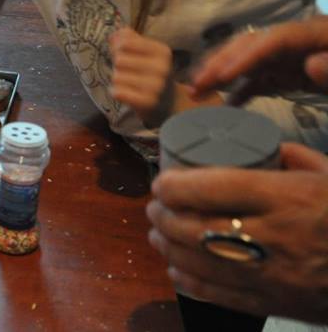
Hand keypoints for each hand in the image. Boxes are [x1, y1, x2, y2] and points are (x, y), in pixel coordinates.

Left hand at [109, 28, 175, 123]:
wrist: (167, 103)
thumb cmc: (150, 73)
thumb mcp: (145, 52)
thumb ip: (128, 39)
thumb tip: (114, 35)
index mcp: (162, 51)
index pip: (125, 43)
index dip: (119, 48)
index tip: (126, 54)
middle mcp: (162, 67)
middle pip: (119, 60)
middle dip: (119, 66)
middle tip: (130, 73)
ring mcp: (156, 86)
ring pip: (116, 76)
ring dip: (118, 80)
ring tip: (131, 84)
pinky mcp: (147, 102)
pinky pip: (117, 92)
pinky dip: (118, 93)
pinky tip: (128, 94)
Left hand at [147, 142, 327, 322]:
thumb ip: (294, 156)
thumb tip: (260, 144)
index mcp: (288, 198)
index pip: (213, 188)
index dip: (175, 185)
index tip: (162, 181)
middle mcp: (274, 237)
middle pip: (196, 226)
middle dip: (163, 216)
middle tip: (154, 206)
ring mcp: (273, 275)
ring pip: (201, 262)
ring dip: (169, 247)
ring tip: (157, 233)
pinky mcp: (277, 303)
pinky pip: (221, 295)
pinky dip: (191, 281)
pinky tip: (177, 267)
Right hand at [192, 18, 327, 97]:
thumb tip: (311, 64)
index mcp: (315, 32)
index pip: (273, 40)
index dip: (247, 56)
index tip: (223, 77)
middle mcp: (295, 41)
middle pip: (252, 44)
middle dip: (221, 62)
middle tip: (195, 83)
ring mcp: (292, 57)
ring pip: (250, 61)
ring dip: (221, 74)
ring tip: (197, 91)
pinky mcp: (292, 74)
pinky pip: (262, 80)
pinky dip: (243, 90)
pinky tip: (226, 104)